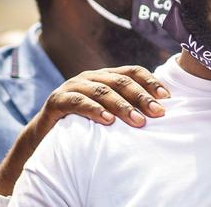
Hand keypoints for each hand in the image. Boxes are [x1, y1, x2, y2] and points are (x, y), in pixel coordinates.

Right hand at [37, 65, 170, 128]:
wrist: (43, 138)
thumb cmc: (82, 126)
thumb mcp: (107, 114)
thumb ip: (127, 109)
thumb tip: (161, 114)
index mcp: (105, 76)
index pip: (132, 72)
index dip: (151, 82)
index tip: (167, 98)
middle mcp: (90, 77)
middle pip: (121, 81)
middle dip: (142, 97)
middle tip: (158, 113)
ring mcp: (73, 86)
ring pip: (102, 90)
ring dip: (122, 106)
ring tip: (138, 121)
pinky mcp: (58, 100)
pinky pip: (79, 102)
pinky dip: (94, 110)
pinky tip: (108, 121)